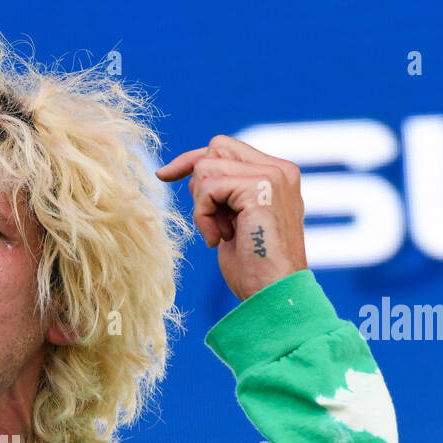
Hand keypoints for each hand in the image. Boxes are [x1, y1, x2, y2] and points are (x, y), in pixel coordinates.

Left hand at [156, 135, 307, 302]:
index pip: (226, 148)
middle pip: (216, 148)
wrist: (273, 294)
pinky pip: (208, 187)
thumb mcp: (235, 222)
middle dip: (199, 185)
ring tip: (220, 235)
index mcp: (277, 175)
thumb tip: (192, 175)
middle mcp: (279, 169)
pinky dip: (203, 215)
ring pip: (207, 167)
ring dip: (202, 207)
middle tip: (210, 222)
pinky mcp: (260, 187)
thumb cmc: (253, 269)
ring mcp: (272, 175)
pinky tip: (218, 239)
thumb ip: (223, 194)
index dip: (192, 160)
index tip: (163, 175)